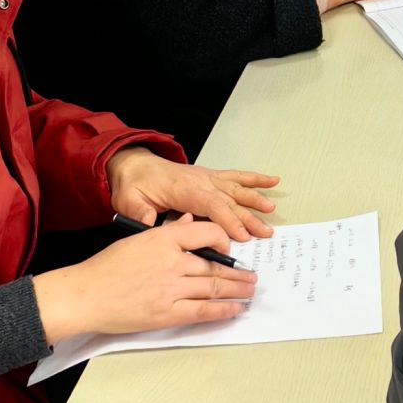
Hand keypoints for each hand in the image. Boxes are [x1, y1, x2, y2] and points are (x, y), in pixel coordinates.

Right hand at [33, 216, 260, 345]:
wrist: (83, 295)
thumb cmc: (106, 268)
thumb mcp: (137, 239)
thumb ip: (168, 231)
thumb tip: (189, 220)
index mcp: (163, 239)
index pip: (207, 233)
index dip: (224, 240)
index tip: (230, 249)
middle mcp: (172, 262)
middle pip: (215, 266)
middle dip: (238, 272)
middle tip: (251, 276)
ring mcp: (171, 289)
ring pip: (214, 287)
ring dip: (236, 290)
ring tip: (249, 290)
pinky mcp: (166, 313)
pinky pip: (203, 311)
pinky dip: (223, 310)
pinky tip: (235, 309)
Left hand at [107, 148, 277, 244]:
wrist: (136, 166)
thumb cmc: (135, 186)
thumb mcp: (130, 201)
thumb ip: (141, 214)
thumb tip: (149, 225)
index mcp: (183, 189)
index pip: (211, 205)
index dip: (227, 220)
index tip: (241, 236)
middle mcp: (201, 182)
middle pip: (229, 201)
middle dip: (248, 218)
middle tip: (264, 233)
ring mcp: (208, 178)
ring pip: (236, 189)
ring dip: (255, 200)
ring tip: (270, 211)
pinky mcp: (211, 176)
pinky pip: (237, 176)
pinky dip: (255, 178)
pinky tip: (272, 181)